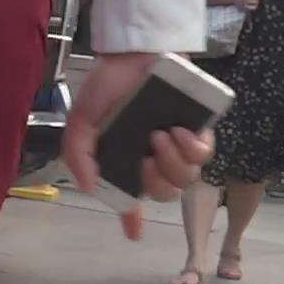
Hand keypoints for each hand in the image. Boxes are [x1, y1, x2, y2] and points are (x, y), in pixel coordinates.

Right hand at [64, 53, 215, 241]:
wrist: (133, 51)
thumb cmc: (107, 85)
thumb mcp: (81, 122)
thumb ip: (77, 156)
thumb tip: (89, 187)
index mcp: (125, 159)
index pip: (131, 195)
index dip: (131, 218)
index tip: (134, 233)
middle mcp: (153, 156)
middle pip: (165, 192)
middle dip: (156, 181)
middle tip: (146, 155)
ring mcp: (178, 143)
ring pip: (187, 178)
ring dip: (173, 163)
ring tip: (161, 135)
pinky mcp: (200, 127)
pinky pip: (205, 154)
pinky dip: (193, 148)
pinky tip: (180, 131)